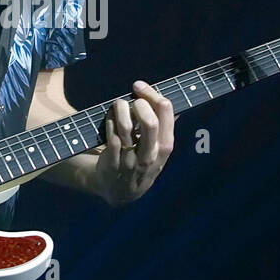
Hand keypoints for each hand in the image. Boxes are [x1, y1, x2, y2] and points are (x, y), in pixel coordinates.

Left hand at [95, 80, 174, 205]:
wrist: (120, 192)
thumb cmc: (140, 162)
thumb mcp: (158, 150)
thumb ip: (164, 127)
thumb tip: (170, 103)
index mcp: (165, 147)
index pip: (165, 113)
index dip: (151, 94)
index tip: (139, 86)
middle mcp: (150, 155)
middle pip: (150, 122)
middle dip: (138, 103)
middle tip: (130, 99)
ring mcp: (131, 160)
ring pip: (126, 126)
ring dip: (119, 108)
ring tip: (118, 105)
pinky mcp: (112, 163)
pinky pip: (111, 135)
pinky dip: (109, 121)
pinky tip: (109, 117)